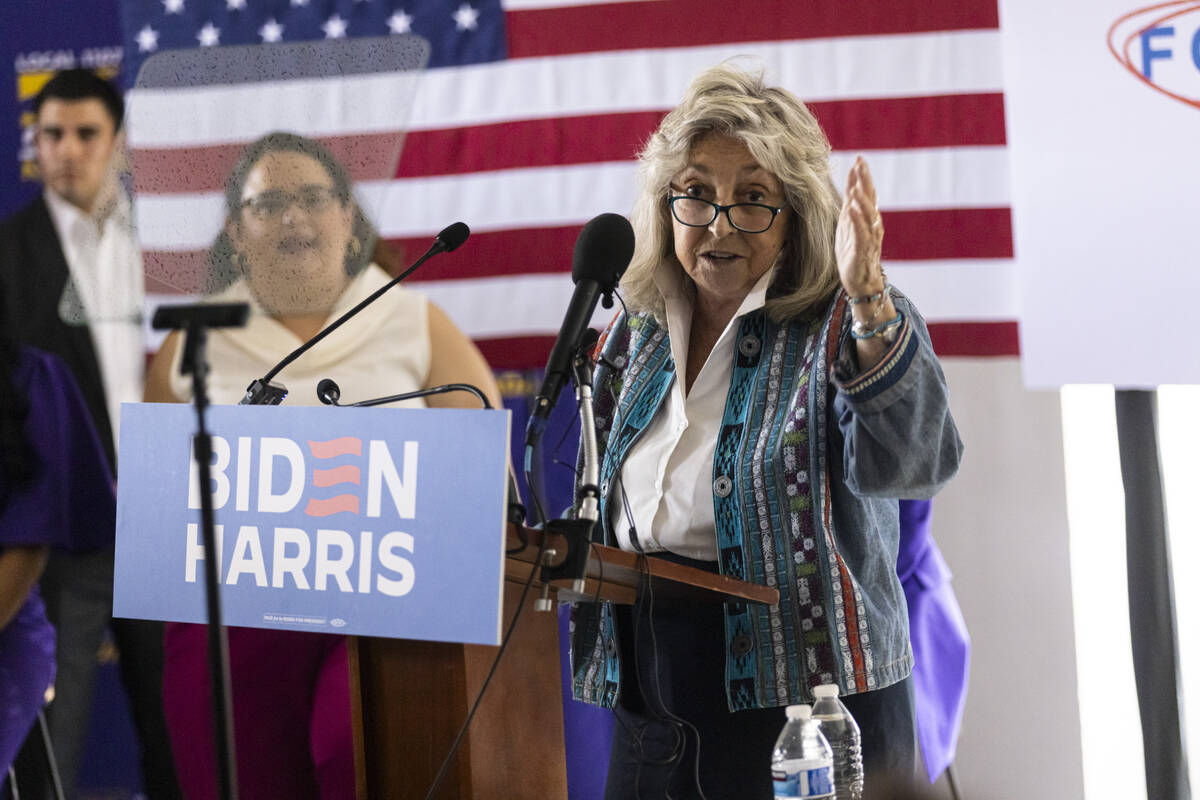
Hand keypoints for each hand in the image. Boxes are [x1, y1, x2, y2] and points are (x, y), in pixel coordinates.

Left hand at [835, 156, 884, 296]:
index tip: (859, 158)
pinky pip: (861, 234)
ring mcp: (869, 238)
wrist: (860, 281)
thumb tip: (851, 181)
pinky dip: (858, 222)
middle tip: (861, 163)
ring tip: (855, 187)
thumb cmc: (854, 252)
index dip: (862, 176)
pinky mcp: (862, 251)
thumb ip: (851, 204)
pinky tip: (851, 210)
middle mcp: (872, 225)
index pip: (866, 193)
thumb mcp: (849, 224)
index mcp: (867, 218)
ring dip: (862, 200)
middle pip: (870, 199)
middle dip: (865, 181)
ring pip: (868, 216)